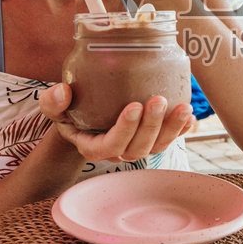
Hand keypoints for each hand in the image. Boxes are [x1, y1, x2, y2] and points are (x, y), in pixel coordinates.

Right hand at [37, 82, 193, 162]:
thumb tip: (62, 91)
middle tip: (158, 99)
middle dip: (151, 126)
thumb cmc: (69, 108)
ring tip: (183, 106)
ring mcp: (136, 147)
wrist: (84, 114)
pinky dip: (181, 130)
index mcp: (93, 147)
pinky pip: (169, 140)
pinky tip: (189, 116)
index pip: (110, 145)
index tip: (134, 106)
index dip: (124, 130)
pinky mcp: (151, 139)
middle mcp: (117, 152)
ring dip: (171, 129)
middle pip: (138, 148)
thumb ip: (52, 101)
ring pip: (157, 147)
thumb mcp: (54, 105)